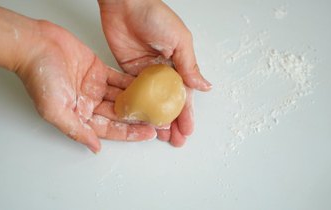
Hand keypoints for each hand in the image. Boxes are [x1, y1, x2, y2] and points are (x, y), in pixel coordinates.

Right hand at [16, 21, 155, 152]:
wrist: (36, 45)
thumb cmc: (40, 77)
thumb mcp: (55, 111)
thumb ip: (77, 130)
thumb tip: (94, 147)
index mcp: (79, 116)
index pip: (110, 129)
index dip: (129, 133)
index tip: (148, 134)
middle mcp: (89, 103)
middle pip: (119, 115)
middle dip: (138, 118)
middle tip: (159, 120)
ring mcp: (95, 87)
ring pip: (122, 97)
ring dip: (139, 101)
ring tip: (158, 104)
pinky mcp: (98, 70)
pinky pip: (119, 79)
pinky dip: (132, 83)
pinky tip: (148, 86)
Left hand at [98, 0, 211, 145]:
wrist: (126, 4)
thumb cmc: (155, 15)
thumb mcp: (180, 41)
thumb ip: (189, 66)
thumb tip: (205, 86)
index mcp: (178, 64)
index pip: (184, 94)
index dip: (186, 113)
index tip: (187, 130)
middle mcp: (162, 71)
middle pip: (168, 103)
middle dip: (173, 122)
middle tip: (175, 140)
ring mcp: (145, 73)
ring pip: (152, 102)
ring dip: (156, 119)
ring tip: (160, 137)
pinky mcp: (128, 72)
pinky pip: (134, 93)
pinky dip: (138, 107)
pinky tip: (141, 120)